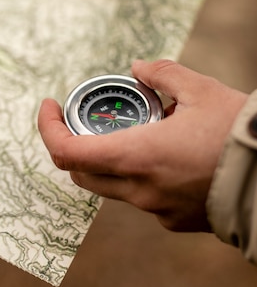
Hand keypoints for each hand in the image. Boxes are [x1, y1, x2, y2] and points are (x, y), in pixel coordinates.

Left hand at [38, 59, 246, 231]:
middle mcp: (140, 190)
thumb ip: (162, 73)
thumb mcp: (199, 89)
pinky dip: (139, 171)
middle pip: (82, 171)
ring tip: (141, 125)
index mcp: (137, 156)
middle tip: (88, 115)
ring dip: (111, 156)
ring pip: (112, 184)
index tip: (50, 105)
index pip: (67, 152)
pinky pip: (142, 194)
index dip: (49, 127)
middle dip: (75, 141)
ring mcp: (156, 209)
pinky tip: (166, 150)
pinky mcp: (174, 219)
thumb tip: (138, 68)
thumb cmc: (237, 133)